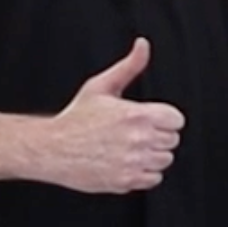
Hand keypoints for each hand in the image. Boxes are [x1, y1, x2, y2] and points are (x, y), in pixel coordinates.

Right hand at [43, 38, 183, 193]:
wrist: (51, 148)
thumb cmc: (75, 118)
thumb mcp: (101, 86)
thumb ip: (129, 66)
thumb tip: (143, 46)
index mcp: (137, 115)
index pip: (176, 120)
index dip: (164, 119)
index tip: (150, 120)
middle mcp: (138, 139)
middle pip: (172, 140)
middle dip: (157, 136)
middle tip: (135, 134)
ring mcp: (133, 162)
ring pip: (164, 160)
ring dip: (151, 155)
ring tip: (130, 148)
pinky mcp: (127, 180)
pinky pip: (153, 179)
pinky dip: (143, 173)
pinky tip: (126, 162)